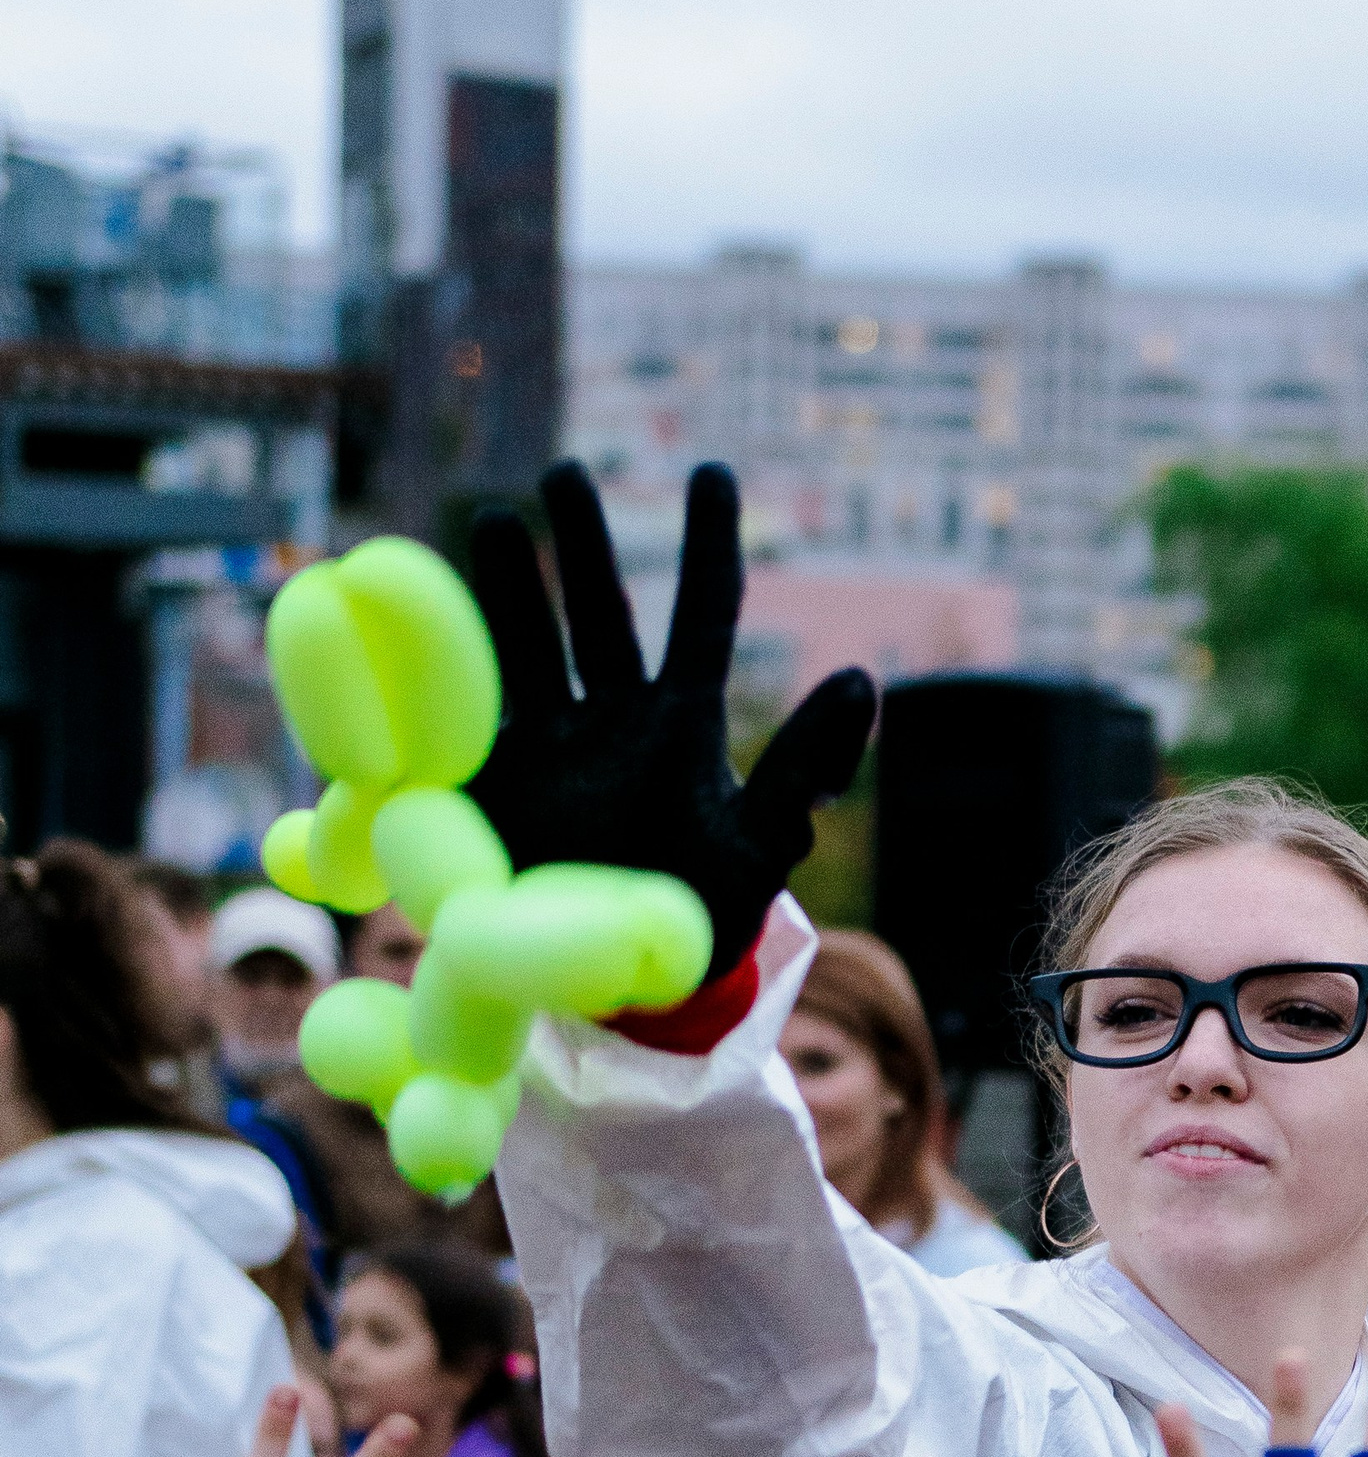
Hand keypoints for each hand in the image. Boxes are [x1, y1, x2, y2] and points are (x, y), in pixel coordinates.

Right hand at [468, 464, 876, 981]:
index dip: (708, 545)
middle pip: (602, 612)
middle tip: (565, 474)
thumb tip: (865, 677)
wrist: (627, 984)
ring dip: (512, 584)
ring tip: (492, 521)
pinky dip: (443, 664)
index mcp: (684, 723)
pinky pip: (463, 708)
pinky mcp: (492, 779)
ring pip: (530, 642)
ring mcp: (550, 743)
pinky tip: (413, 615)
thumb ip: (806, 766)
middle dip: (583, 543)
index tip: (711, 472)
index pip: (704, 614)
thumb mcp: (760, 843)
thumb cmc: (702, 913)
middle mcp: (614, 718)